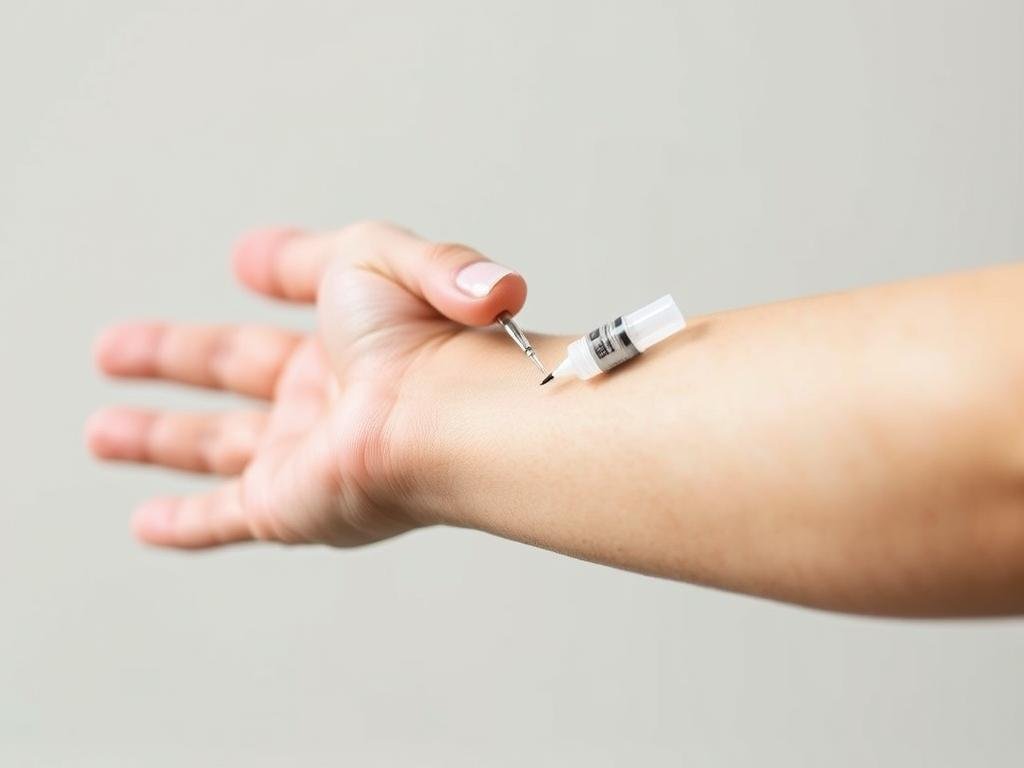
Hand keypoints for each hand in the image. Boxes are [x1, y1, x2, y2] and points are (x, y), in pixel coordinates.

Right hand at [87, 222, 528, 548]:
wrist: (445, 421)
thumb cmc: (422, 337)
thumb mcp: (375, 254)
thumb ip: (321, 255)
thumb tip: (252, 257)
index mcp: (348, 338)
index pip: (304, 298)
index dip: (274, 276)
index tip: (251, 265)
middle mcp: (322, 400)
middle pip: (230, 372)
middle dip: (169, 358)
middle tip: (114, 350)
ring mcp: (300, 456)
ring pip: (212, 448)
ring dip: (153, 439)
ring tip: (101, 434)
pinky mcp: (282, 506)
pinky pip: (219, 520)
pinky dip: (181, 525)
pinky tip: (147, 525)